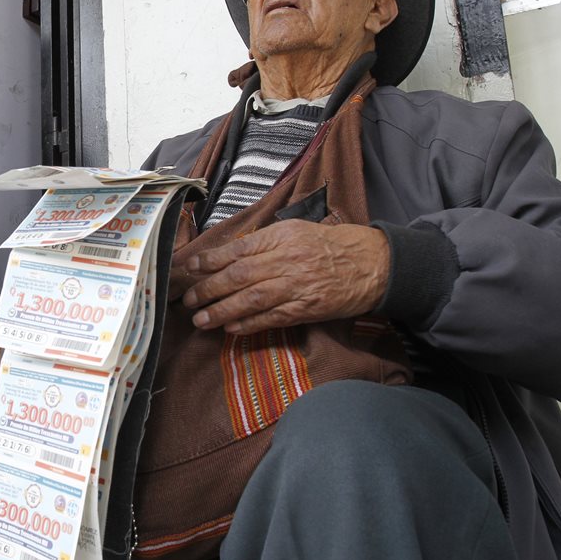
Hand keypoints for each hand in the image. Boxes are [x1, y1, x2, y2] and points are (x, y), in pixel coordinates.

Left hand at [180, 219, 389, 333]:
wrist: (373, 263)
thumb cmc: (331, 245)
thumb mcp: (296, 231)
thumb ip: (264, 242)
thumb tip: (228, 256)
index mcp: (281, 237)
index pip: (236, 249)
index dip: (208, 261)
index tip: (188, 268)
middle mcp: (287, 260)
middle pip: (238, 276)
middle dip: (208, 289)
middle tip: (187, 300)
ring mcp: (297, 285)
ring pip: (250, 299)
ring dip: (222, 311)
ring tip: (201, 319)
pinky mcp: (307, 308)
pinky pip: (272, 318)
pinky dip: (249, 324)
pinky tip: (231, 328)